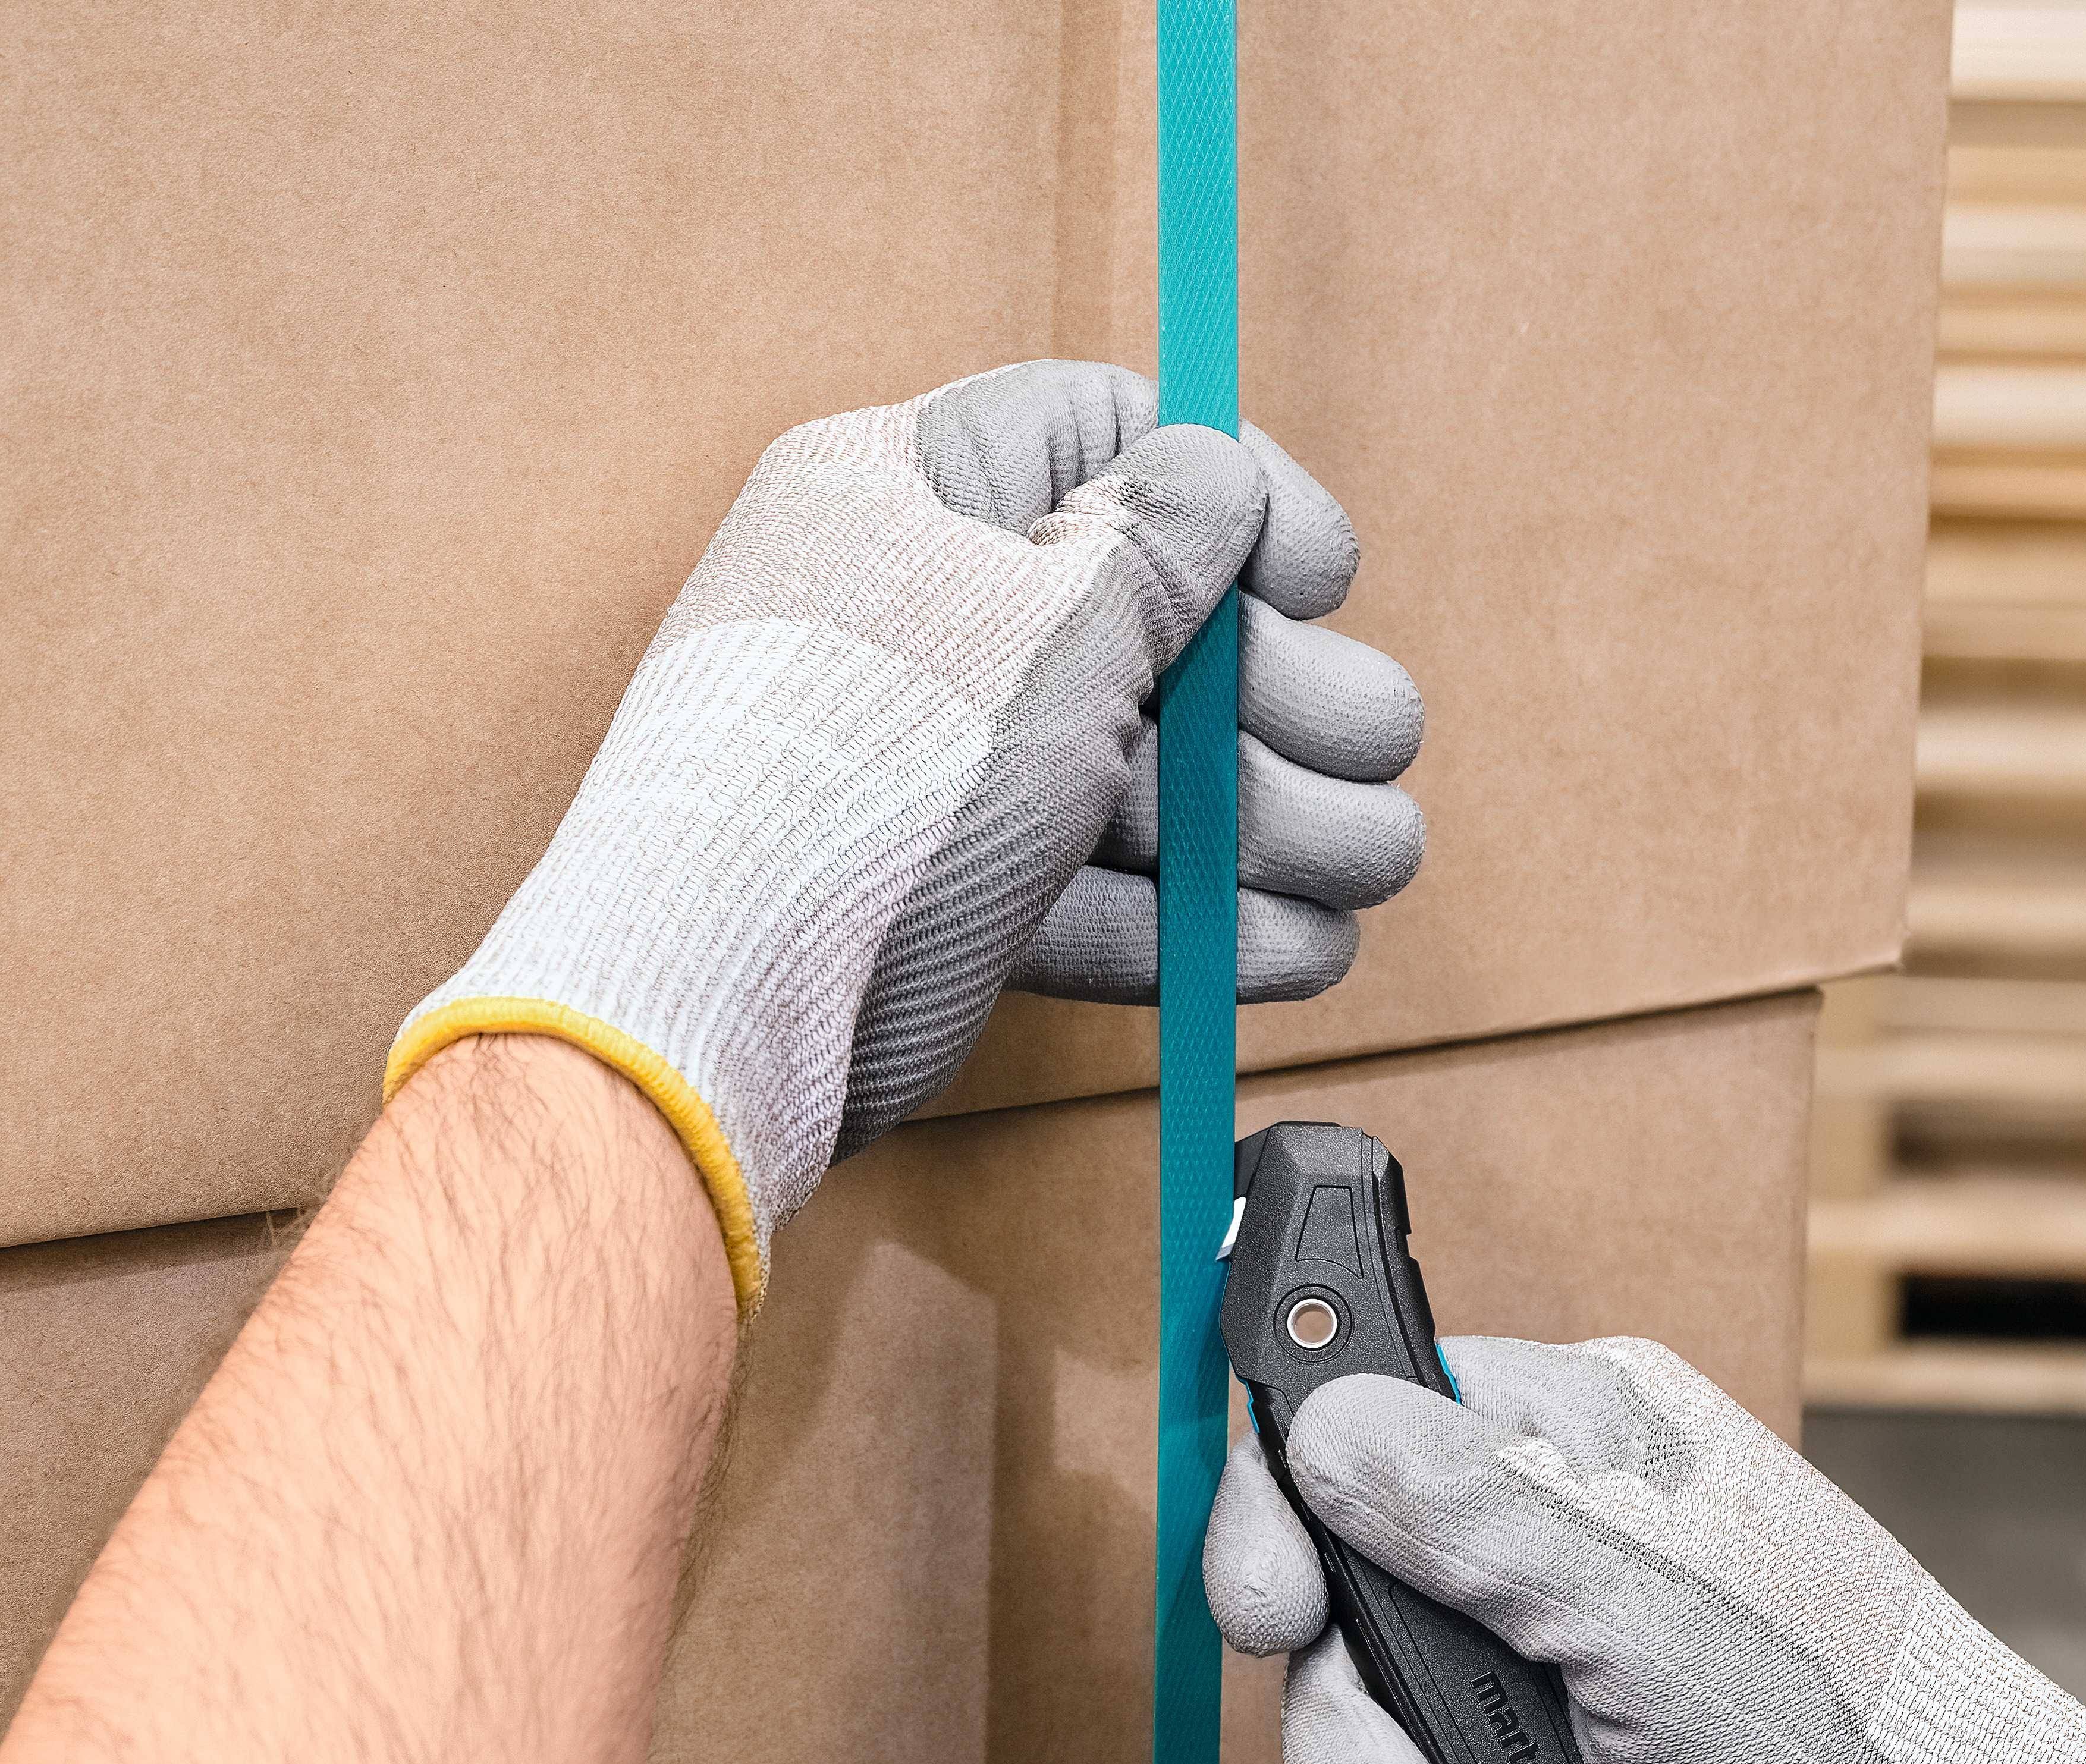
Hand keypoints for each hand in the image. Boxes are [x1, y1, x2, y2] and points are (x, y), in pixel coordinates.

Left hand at [392, 360, 1424, 1309]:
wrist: (709, 1010)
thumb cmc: (870, 777)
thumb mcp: (1046, 625)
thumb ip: (1156, 543)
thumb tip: (1215, 468)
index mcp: (904, 489)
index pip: (1097, 432)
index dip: (1233, 491)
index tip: (1323, 577)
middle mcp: (913, 613)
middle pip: (1141, 622)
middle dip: (1283, 693)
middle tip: (1376, 747)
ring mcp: (925, 764)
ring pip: (1130, 772)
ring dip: (1271, 820)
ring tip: (1372, 864)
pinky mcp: (936, 898)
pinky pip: (1087, 890)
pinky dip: (1193, 921)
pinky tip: (1296, 948)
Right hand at [1204, 1333, 2085, 1763]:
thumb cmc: (1851, 1737)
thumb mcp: (1640, 1618)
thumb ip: (1473, 1515)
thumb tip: (1324, 1410)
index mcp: (1585, 1434)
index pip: (1363, 1416)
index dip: (1284, 1514)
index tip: (1266, 1610)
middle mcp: (1557, 1530)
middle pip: (1346, 1601)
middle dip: (1354, 1739)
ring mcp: (1559, 1658)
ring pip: (1383, 1729)